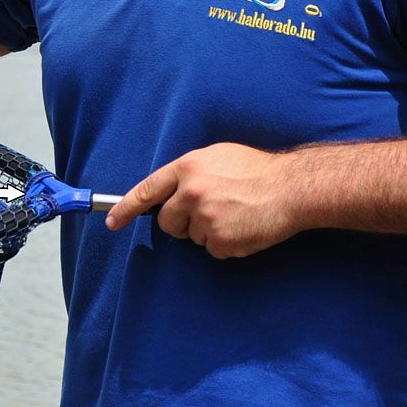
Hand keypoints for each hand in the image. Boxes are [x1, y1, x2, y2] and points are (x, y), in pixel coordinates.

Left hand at [104, 143, 298, 258]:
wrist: (294, 187)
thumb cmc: (257, 170)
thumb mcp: (217, 157)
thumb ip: (189, 173)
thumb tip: (169, 191)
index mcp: (187, 168)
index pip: (146, 190)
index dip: (125, 208)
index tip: (112, 222)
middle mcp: (191, 192)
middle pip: (166, 221)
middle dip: (181, 223)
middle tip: (209, 212)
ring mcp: (205, 218)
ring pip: (191, 237)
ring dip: (208, 232)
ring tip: (234, 214)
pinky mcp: (221, 240)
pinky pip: (212, 250)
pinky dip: (226, 244)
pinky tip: (243, 228)